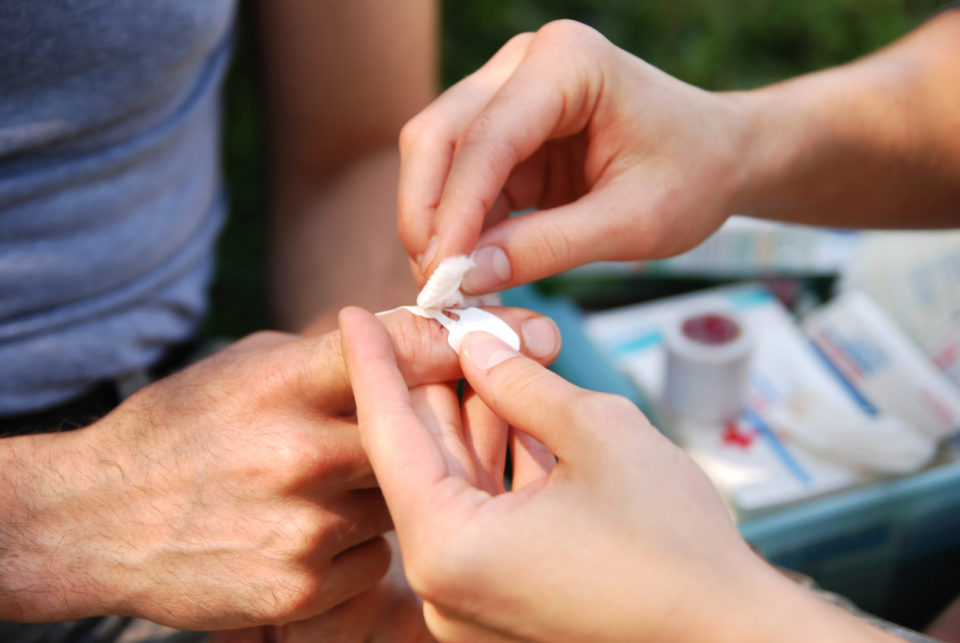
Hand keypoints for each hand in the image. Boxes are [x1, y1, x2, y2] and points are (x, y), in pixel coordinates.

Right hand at [3, 306, 558, 629]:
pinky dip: (354, 546)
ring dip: (383, 493)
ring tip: (318, 486)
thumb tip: (415, 336)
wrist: (96, 522)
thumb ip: (328, 356)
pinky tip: (303, 534)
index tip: (508, 332)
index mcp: (283, 381)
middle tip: (441, 423)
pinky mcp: (300, 587)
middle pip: (417, 433)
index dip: (455, 340)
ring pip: (400, 501)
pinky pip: (371, 557)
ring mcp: (304, 525)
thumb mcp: (245, 366)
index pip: (393, 347)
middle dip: (429, 428)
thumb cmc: (177, 431)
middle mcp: (300, 451)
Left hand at [340, 307, 899, 641]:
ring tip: (483, 349)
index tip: (349, 314)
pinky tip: (512, 405)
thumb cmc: (674, 543)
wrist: (734, 632)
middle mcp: (445, 585)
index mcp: (448, 549)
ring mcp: (474, 598)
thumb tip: (478, 346)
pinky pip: (484, 515)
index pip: (388, 435)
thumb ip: (521, 382)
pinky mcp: (505, 599)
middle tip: (437, 321)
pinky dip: (497, 461)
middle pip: (421, 459)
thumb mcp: (596, 431)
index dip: (372, 363)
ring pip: (456, 483)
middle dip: (435, 383)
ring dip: (472, 417)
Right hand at [398, 19, 749, 291]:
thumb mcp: (633, 223)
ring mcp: (510, 92)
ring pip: (438, 156)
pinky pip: (462, 178)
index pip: (486, 137)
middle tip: (432, 284)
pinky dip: (458, 226)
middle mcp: (526, 64)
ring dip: (435, 223)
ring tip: (447, 287)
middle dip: (426, 213)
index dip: (455, 211)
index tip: (442, 276)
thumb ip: (550, 247)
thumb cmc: (694, 175)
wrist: (722, 156)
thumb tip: (467, 276)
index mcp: (568, 63)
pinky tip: (465, 269)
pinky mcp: (508, 130)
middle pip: (439, 135)